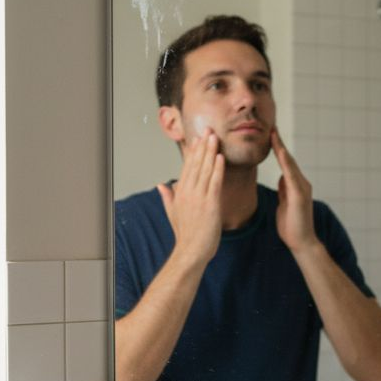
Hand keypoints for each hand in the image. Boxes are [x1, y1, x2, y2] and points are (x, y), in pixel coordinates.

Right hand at [158, 132, 223, 266]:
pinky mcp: (210, 204)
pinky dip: (217, 169)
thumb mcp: (172, 213)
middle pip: (196, 164)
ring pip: (205, 170)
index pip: (187, 167)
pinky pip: (214, 182)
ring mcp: (199, 197)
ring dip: (210, 152)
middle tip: (208, 130)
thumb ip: (167, 197)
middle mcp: (188, 192)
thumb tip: (161, 185)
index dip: (193, 151)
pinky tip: (220, 157)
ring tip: (215, 137)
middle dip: (202, 146)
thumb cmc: (185, 235)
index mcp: (180, 192)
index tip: (198, 138)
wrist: (191, 251)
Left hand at [270, 127, 318, 254]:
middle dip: (279, 142)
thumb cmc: (292, 226)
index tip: (269, 134)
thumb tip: (282, 178)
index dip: (277, 148)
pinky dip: (286, 162)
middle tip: (271, 125)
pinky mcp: (300, 195)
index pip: (285, 163)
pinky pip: (291, 175)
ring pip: (289, 164)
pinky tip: (280, 152)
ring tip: (273, 133)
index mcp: (295, 185)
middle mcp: (301, 183)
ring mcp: (302, 188)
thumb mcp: (284, 204)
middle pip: (288, 159)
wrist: (301, 242)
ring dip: (281, 148)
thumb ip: (285, 190)